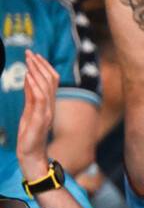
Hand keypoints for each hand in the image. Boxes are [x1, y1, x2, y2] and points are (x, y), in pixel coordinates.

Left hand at [16, 51, 57, 182]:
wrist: (31, 155)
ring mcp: (46, 112)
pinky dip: (35, 86)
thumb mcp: (28, 111)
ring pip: (46, 87)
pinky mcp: (40, 119)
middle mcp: (50, 106)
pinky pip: (40, 99)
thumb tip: (28, 77)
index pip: (51, 81)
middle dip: (40, 65)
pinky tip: (29, 76)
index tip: (34, 55)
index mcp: (48, 104)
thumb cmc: (29, 135)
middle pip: (50, 81)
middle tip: (30, 53)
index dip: (44, 67)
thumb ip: (30, 95)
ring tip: (29, 60)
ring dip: (37, 71)